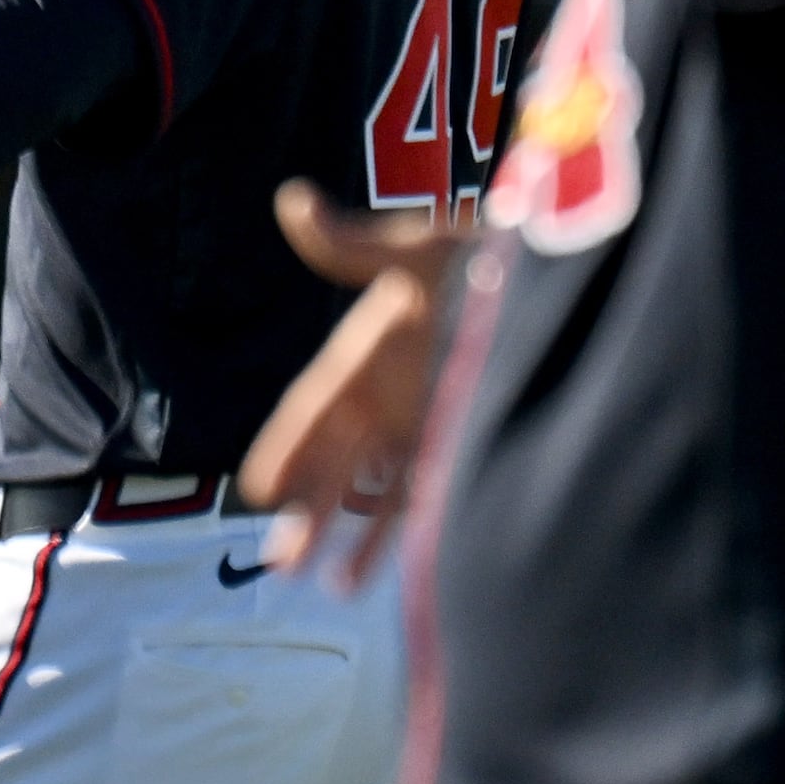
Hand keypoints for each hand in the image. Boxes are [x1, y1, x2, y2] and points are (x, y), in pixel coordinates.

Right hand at [237, 181, 469, 588]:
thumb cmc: (465, 255)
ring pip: (363, 491)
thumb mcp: (411, 251)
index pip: (313, 409)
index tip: (261, 487)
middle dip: (305, 509)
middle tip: (279, 558)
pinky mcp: (443, 444)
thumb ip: (353, 244)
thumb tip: (295, 202)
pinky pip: (409, 499)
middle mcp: (376, 399)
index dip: (288, 447)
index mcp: (359, 355)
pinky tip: (360, 576)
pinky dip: (385, 536)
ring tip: (310, 580)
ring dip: (337, 535)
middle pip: (331, 462)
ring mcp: (408, 426)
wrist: (524, 273)